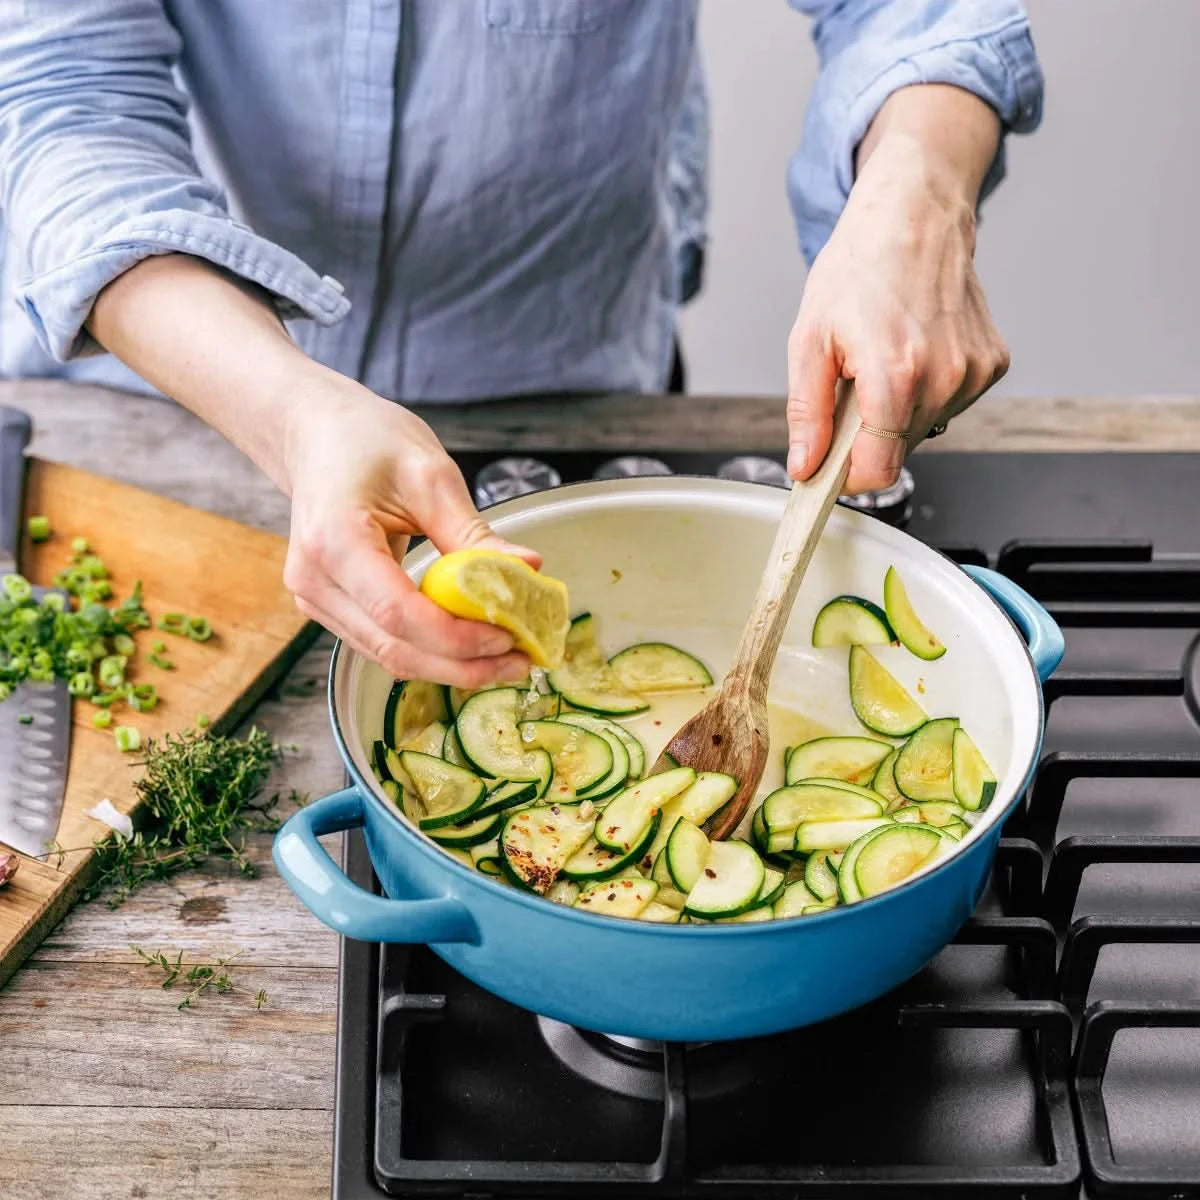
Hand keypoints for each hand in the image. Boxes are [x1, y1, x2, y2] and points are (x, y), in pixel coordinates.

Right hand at [281, 367, 538, 686]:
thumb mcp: (430, 475)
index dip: (456, 637)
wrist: (317, 435)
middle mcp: (315, 580)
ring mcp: (316, 599)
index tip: (508, 638)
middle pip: (394, 647)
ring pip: (389, 655)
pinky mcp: (329, 607)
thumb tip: (529, 569)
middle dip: (463, 664)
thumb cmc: (367, 440)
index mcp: (334, 540)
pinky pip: (384, 642)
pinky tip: (473, 645)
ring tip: (507, 657)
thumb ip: (474, 533)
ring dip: (451, 665)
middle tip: (521, 661)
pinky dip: (431, 651)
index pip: (397, 612)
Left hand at [786, 105, 1009, 494]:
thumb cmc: (859, 268)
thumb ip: (807, 414)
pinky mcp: (992, 365)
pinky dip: (927, 389)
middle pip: (896, 452)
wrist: (914, 214)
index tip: (830, 467)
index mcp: (895, 376)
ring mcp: (973, 373)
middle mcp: (944, 379)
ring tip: (886, 356)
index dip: (847, 477)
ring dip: (897, 410)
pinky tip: (917, 348)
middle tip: (854, 383)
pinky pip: (949, 404)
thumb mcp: (809, 341)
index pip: (877, 472)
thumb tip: (805, 467)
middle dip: (867, 433)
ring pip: (923, 429)